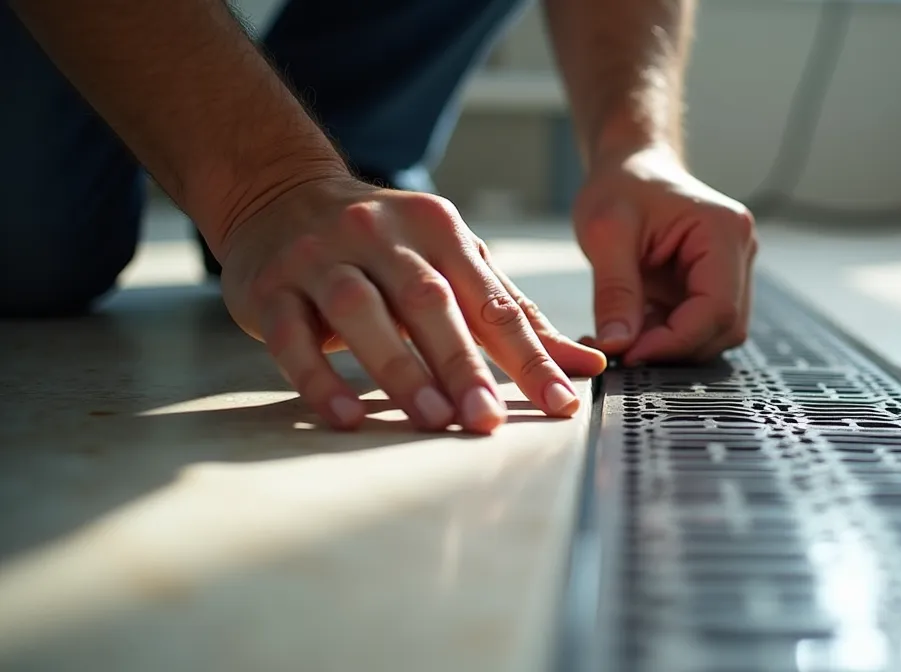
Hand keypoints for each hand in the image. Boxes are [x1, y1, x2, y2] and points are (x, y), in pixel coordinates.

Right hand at [215, 176, 606, 431]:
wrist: (278, 195)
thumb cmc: (386, 244)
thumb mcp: (452, 261)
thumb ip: (514, 311)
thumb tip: (586, 362)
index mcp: (438, 228)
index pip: (492, 299)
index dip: (530, 353)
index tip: (560, 401)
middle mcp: (380, 233)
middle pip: (429, 301)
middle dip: (463, 363)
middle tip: (487, 419)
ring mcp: (321, 256)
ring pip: (362, 311)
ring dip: (398, 367)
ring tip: (430, 418)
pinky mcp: (270, 287)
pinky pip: (291, 335)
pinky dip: (320, 377)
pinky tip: (348, 416)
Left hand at [573, 145, 756, 364]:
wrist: (630, 166)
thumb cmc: (622, 184)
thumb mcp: (605, 232)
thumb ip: (614, 291)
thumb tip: (617, 345)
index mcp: (723, 232)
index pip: (717, 308)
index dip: (676, 341)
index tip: (631, 354)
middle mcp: (738, 253)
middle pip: (723, 327)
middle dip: (673, 346)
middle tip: (621, 350)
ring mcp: (729, 271)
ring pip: (712, 334)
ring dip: (669, 344)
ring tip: (622, 334)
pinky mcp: (711, 285)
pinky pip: (696, 326)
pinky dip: (664, 336)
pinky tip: (631, 327)